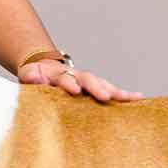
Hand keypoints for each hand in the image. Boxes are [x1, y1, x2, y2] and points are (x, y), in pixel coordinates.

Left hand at [16, 61, 142, 102]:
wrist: (43, 68)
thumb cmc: (35, 77)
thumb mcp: (28, 76)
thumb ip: (30, 76)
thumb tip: (32, 76)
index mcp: (58, 74)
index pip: (64, 78)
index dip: (69, 83)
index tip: (75, 90)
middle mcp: (76, 75)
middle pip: (88, 79)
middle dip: (97, 87)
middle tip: (106, 95)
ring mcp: (87, 81)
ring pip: (103, 84)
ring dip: (116, 91)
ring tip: (131, 98)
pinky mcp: (94, 88)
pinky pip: (111, 91)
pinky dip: (124, 95)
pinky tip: (139, 99)